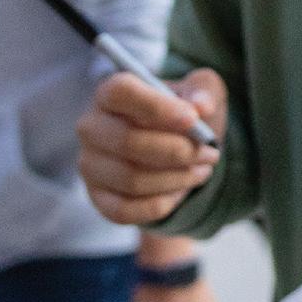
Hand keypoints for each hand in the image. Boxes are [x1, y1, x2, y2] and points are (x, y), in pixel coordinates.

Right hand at [78, 69, 224, 224]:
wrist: (177, 146)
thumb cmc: (185, 112)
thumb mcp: (201, 91)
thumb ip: (204, 91)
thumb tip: (202, 107)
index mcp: (111, 92)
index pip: (120, 92)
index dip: (156, 106)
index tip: (193, 119)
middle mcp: (92, 127)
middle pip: (128, 141)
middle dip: (178, 150)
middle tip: (210, 153)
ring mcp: (91, 165)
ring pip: (131, 179)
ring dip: (176, 178)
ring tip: (204, 170)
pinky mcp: (98, 198)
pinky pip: (125, 210)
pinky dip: (160, 204)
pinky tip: (181, 191)